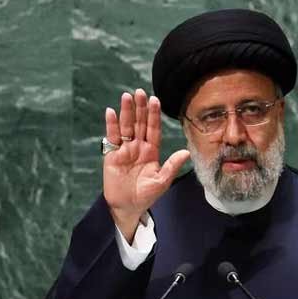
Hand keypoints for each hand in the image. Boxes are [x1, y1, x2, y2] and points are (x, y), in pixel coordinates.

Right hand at [103, 88, 190, 241]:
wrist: (128, 206)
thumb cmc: (146, 195)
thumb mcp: (162, 181)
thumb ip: (172, 166)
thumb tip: (186, 152)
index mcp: (151, 151)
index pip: (153, 129)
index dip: (154, 115)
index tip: (155, 100)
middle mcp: (138, 146)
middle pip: (140, 123)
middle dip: (140, 108)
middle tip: (140, 92)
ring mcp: (125, 149)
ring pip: (126, 126)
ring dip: (126, 112)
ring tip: (126, 96)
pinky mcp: (112, 154)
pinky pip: (112, 137)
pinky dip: (111, 125)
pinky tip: (111, 112)